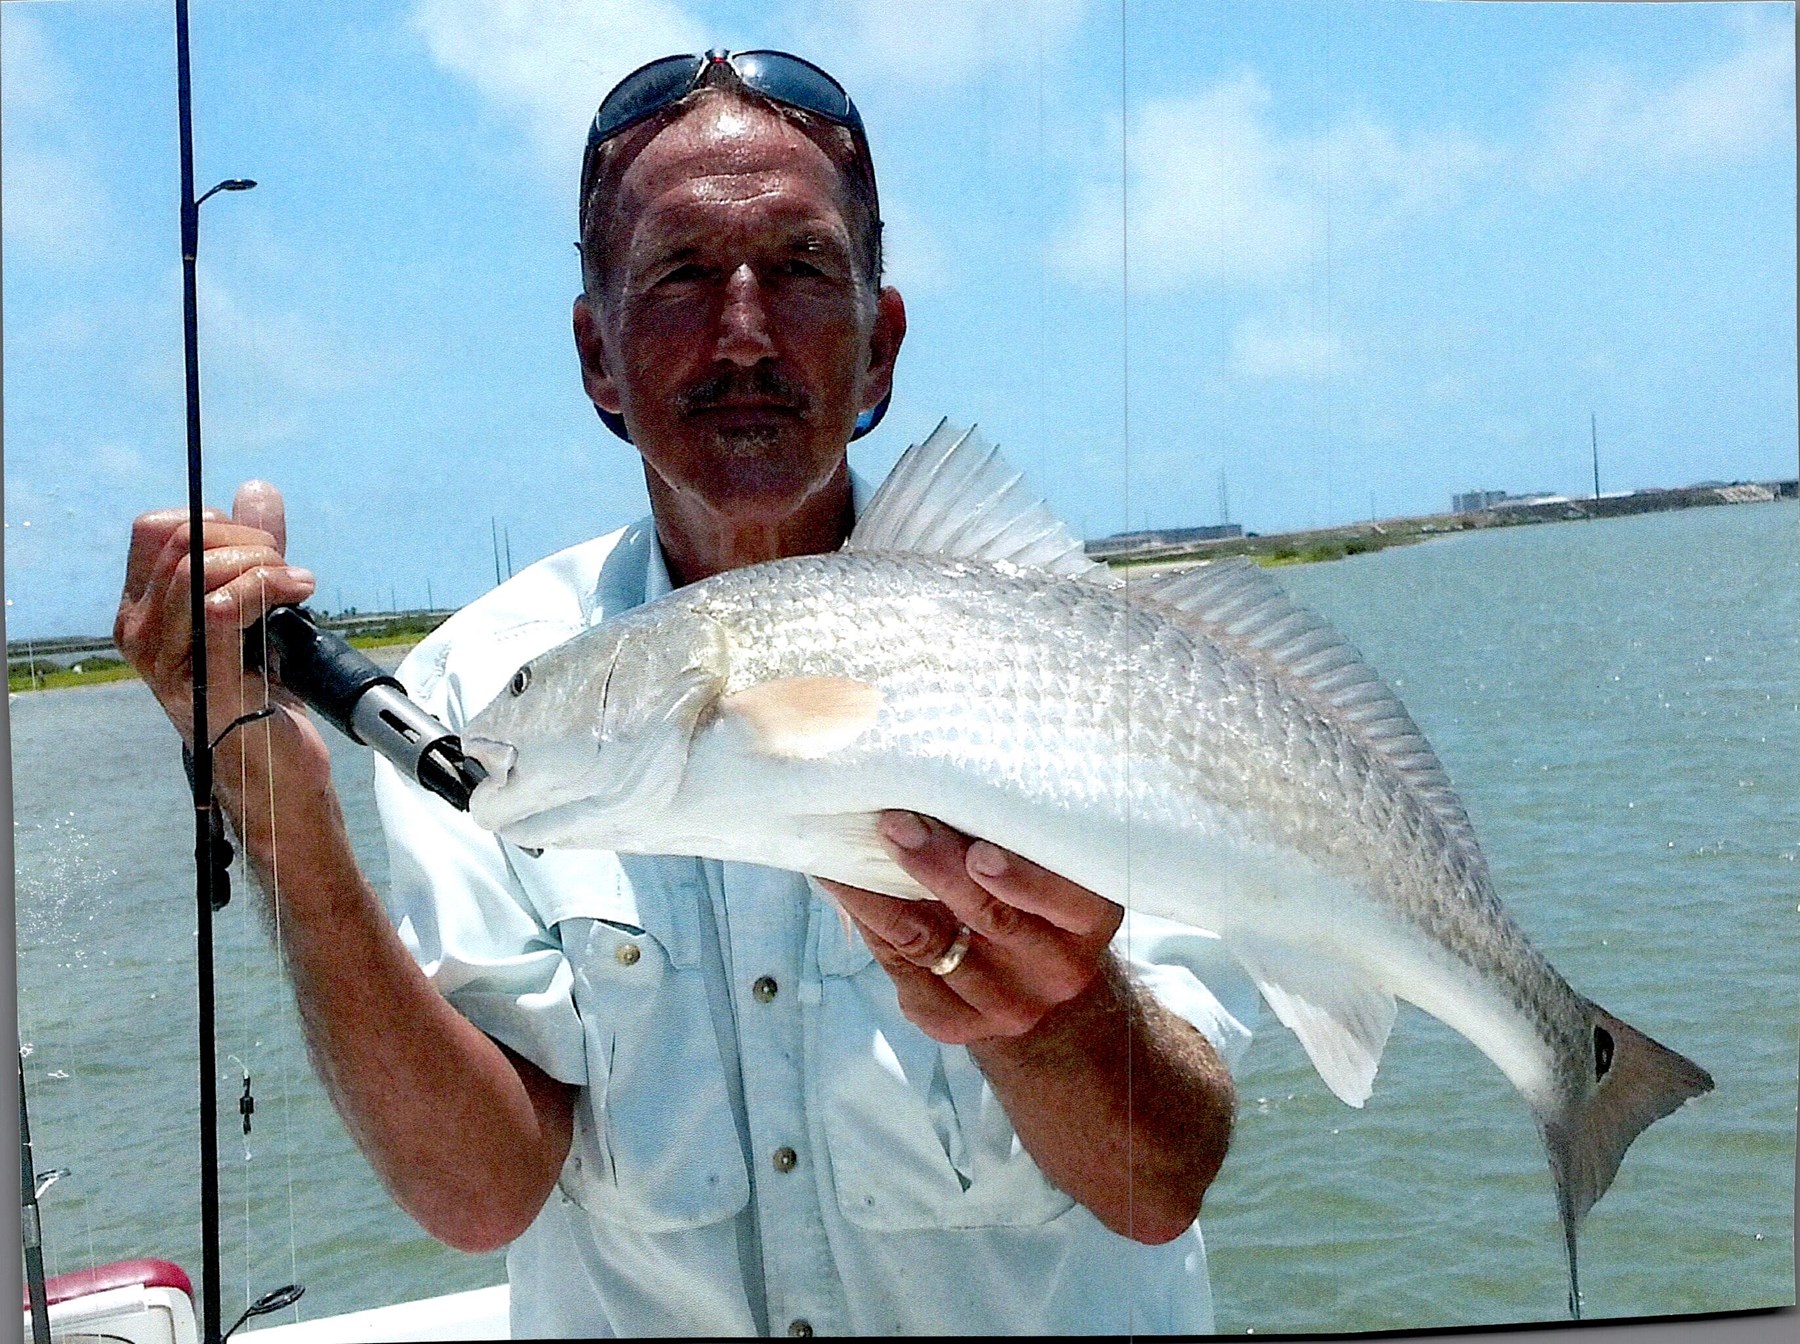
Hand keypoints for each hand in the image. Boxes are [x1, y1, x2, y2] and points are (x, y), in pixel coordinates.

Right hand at [115, 481, 322, 771]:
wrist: (275, 765)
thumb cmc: (262, 692)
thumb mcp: (256, 607)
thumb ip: (254, 549)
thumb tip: (257, 490)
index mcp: (143, 608)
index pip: (157, 528)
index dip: (215, 522)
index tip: (260, 549)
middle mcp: (140, 631)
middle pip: (183, 539)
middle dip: (248, 540)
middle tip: (287, 568)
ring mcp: (165, 659)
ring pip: (199, 568)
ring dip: (262, 563)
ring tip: (296, 585)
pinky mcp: (202, 679)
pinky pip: (222, 607)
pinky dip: (267, 587)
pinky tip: (295, 595)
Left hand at [818, 811, 1122, 1045]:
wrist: (1029, 977)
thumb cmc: (1031, 890)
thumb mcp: (1046, 859)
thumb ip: (1014, 826)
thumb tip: (943, 769)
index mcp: (1090, 918)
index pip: (1064, 900)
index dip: (1022, 878)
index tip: (980, 849)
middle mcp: (1057, 970)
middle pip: (991, 918)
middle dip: (937, 866)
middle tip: (896, 824)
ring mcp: (1007, 1006)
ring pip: (932, 944)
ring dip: (882, 892)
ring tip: (849, 848)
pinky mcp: (955, 1024)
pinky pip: (902, 969)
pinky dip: (869, 922)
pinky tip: (844, 886)